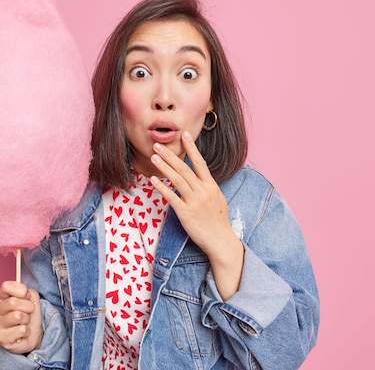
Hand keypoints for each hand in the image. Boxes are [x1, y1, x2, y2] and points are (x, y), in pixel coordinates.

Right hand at [0, 281, 42, 353]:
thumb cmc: (28, 316)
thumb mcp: (32, 299)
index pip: (6, 286)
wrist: (31, 336)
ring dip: (27, 319)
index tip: (27, 296)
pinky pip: (21, 330)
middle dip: (28, 307)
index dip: (21, 290)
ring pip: (18, 316)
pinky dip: (27, 331)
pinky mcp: (0, 338)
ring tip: (24, 323)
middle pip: (13, 302)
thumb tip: (25, 294)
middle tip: (29, 312)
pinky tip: (21, 333)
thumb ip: (29, 292)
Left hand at [149, 131, 233, 254]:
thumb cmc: (218, 221)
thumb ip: (207, 187)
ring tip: (154, 157)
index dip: (192, 148)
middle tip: (158, 145)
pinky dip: (162, 188)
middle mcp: (203, 191)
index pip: (200, 163)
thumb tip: (198, 177)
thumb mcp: (217, 199)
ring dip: (164, 167)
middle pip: (185, 169)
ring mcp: (194, 202)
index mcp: (211, 186)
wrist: (221, 241)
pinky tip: (153, 180)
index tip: (185, 134)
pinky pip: (172, 198)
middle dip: (171, 155)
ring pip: (177, 180)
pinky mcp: (186, 213)